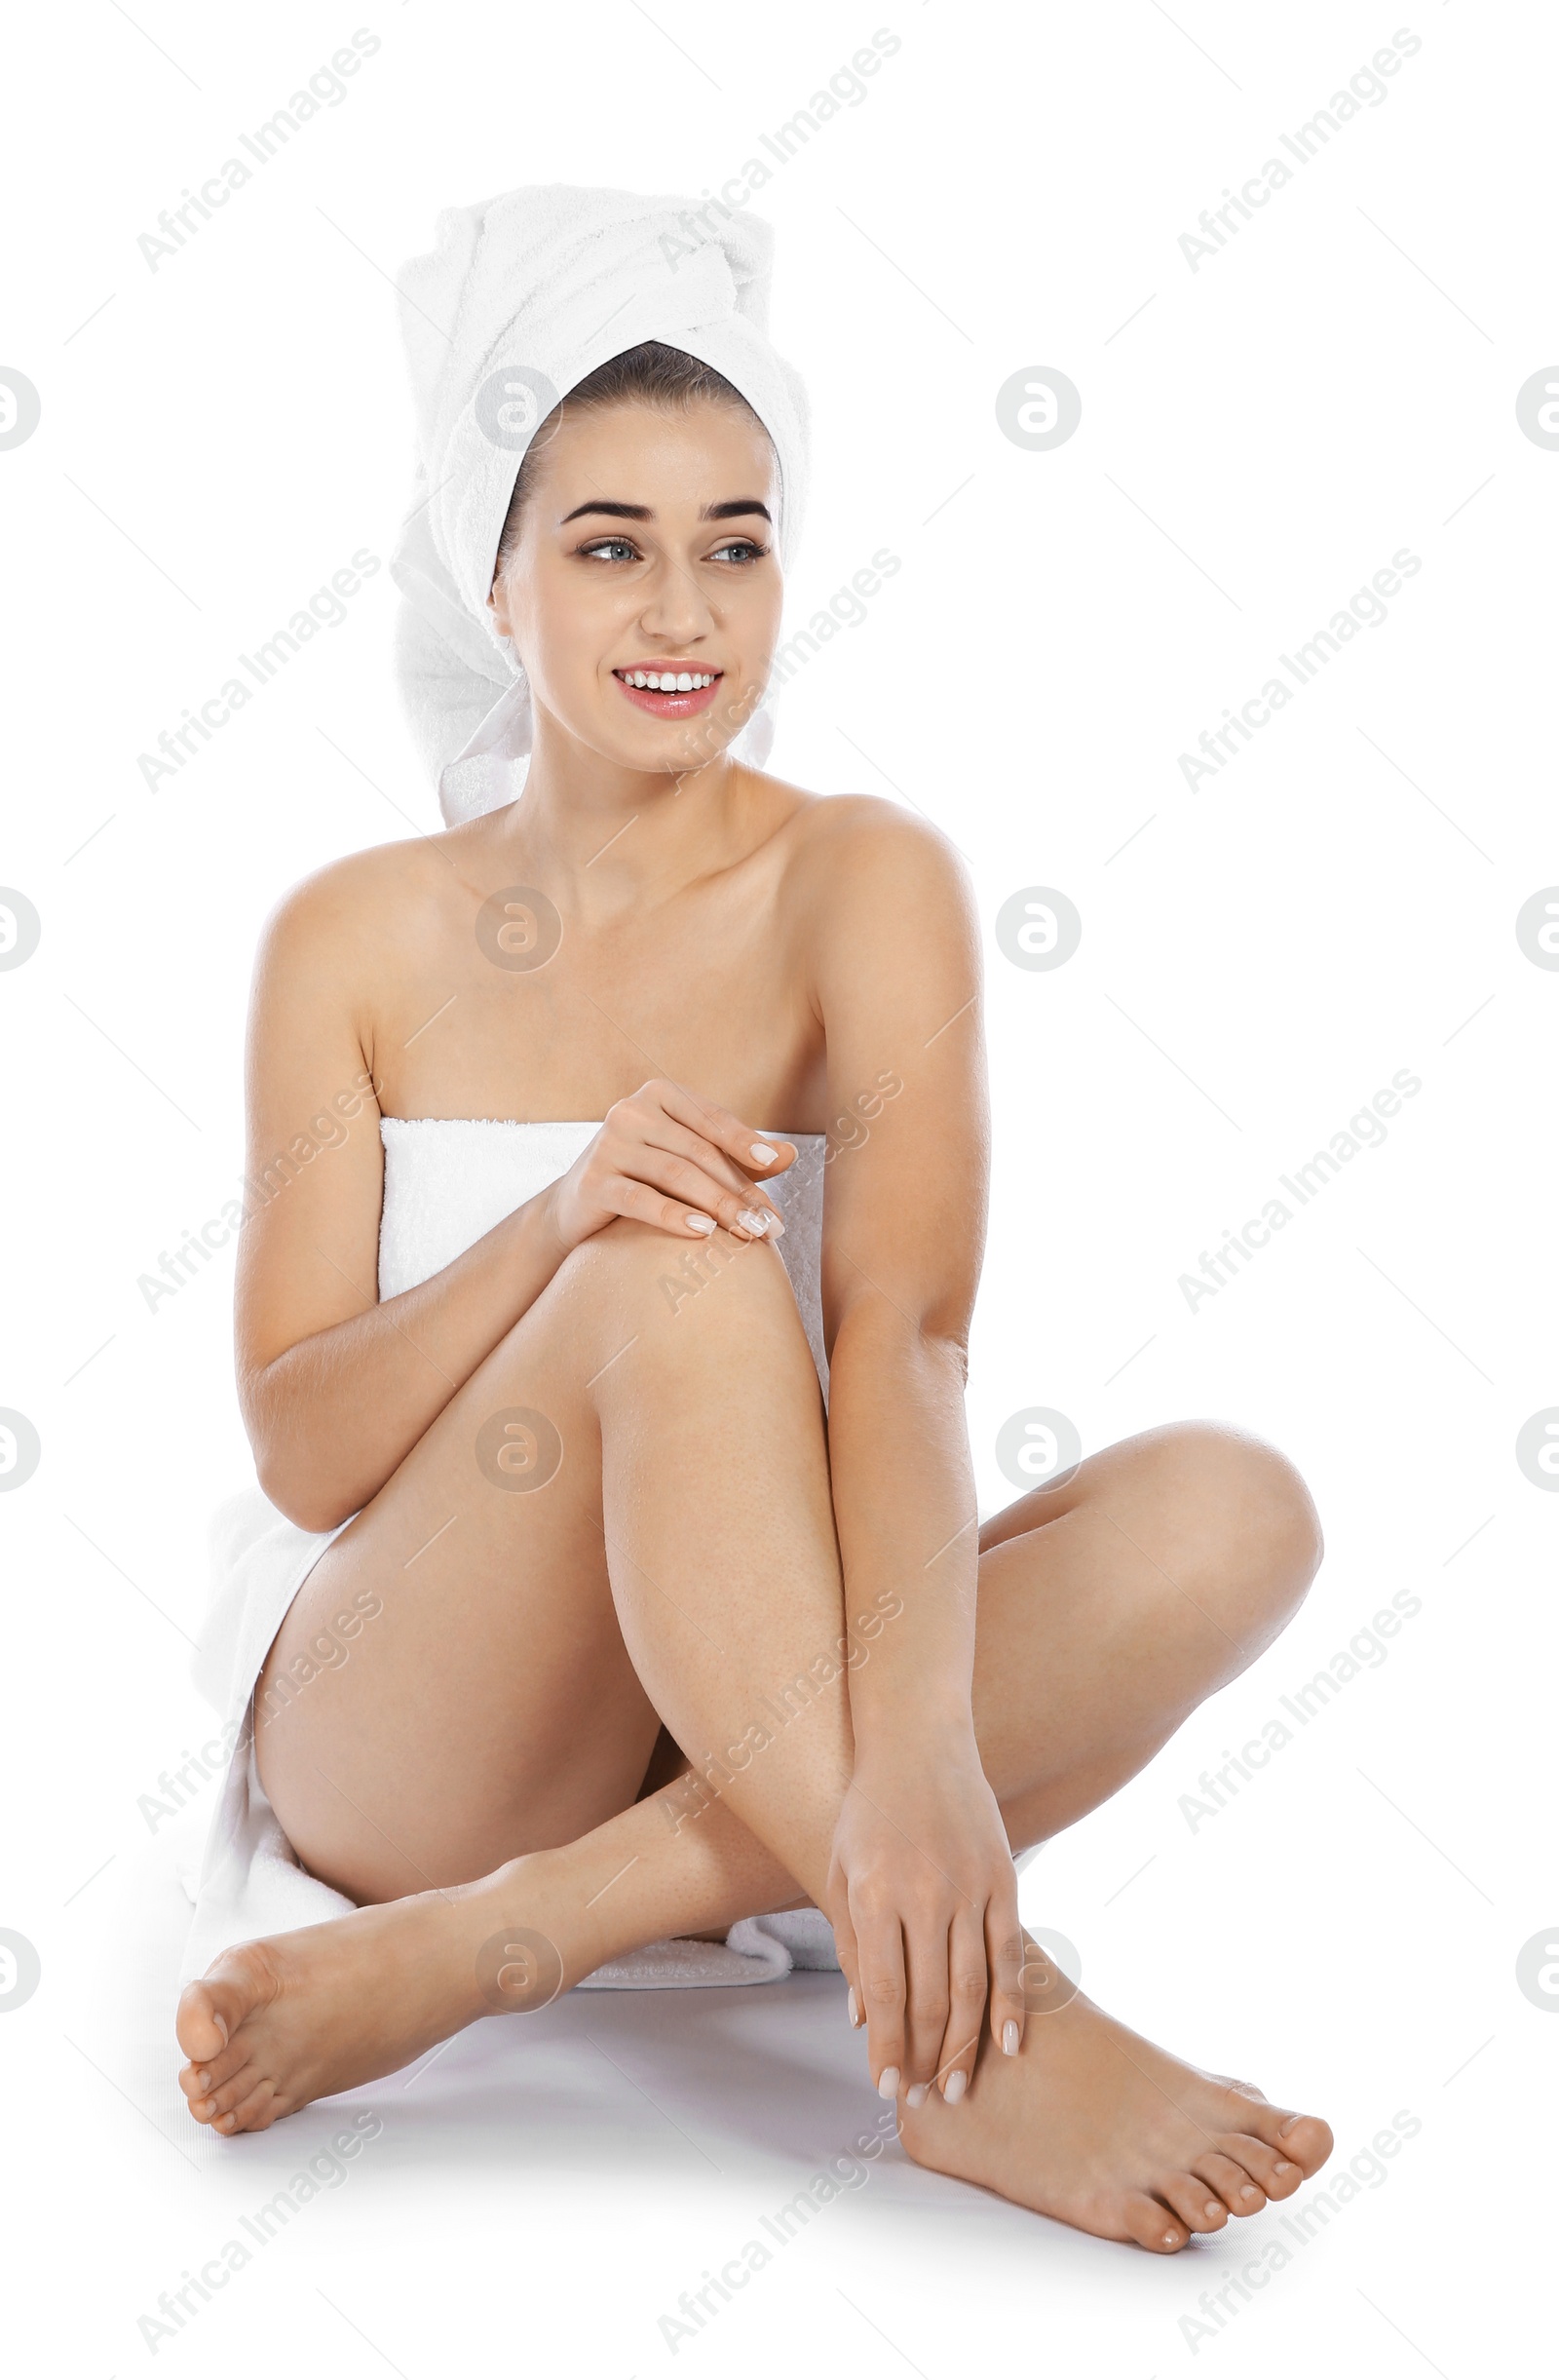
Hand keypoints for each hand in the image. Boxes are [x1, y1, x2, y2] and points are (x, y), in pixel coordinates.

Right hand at [545, 1078, 794, 1254]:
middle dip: (739, 1189)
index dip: (745, 1144)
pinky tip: (703, 1232)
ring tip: (747, 1233)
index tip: (773, 1167)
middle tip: (769, 1225)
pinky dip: (674, 1216)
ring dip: (718, 1205)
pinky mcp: (593, 1181)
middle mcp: (631, 1111)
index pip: (712, 1120)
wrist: (577, 1209)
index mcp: (660, 1095)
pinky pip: (641, 1199)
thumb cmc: (647, 1179)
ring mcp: (608, 1144)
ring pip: (675, 1173)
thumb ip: (738, 1158)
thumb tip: (789, 1156)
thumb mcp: (692, 1161)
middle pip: (698, 1151)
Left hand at [825, 1740, 1025, 2104]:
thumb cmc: (868, 1811)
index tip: (887, 2087)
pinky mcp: (1003, 1878)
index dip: (886, 2047)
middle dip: (925, 2056)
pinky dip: (1011, 2002)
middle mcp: (923, 1894)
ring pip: (972, 1985)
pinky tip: (1008, 2044)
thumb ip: (851, 1947)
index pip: (883, 1992)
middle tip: (926, 2098)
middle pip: (930, 1998)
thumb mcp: (839, 1871)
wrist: (918, 1743)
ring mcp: (969, 1885)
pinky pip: (1010, 1953)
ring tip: (959, 2086)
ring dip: (965, 2044)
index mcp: (873, 1894)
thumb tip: (862, 2020)